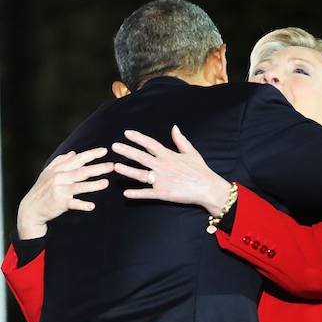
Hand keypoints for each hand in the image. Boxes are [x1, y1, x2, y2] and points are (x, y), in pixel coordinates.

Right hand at [17, 147, 113, 239]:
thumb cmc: (42, 189)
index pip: (77, 160)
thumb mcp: (48, 173)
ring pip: (79, 186)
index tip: (105, 151)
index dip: (91, 154)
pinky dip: (82, 205)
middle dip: (98, 168)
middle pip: (81, 172)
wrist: (31, 208)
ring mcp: (59, 190)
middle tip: (112, 166)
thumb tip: (73, 153)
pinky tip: (92, 206)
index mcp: (59, 169)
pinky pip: (73, 204)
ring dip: (93, 185)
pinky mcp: (59, 203)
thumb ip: (60, 162)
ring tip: (106, 183)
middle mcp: (60, 178)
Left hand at [111, 125, 231, 215]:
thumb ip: (181, 140)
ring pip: (140, 175)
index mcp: (169, 156)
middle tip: (114, 146)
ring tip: (115, 167)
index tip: (126, 133)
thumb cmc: (200, 170)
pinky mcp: (163, 193)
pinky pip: (147, 193)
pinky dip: (136, 194)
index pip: (150, 144)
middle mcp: (163, 166)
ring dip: (127, 171)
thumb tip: (174, 127)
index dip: (138, 138)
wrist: (208, 188)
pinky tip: (126, 193)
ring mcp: (162, 180)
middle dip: (127, 151)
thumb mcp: (192, 152)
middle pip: (141, 157)